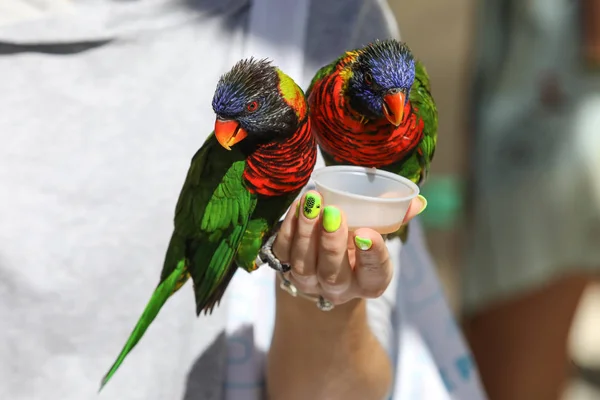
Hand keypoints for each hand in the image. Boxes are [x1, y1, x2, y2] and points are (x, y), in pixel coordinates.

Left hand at [272, 190, 426, 305]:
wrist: (324, 261)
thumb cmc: (357, 241)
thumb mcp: (378, 231)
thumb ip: (395, 217)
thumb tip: (416, 202)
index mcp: (369, 282)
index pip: (373, 274)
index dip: (371, 255)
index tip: (367, 233)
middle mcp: (338, 288)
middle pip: (334, 274)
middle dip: (332, 244)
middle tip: (334, 214)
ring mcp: (309, 281)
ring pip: (304, 264)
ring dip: (306, 232)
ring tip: (312, 202)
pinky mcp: (285, 268)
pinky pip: (283, 251)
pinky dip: (289, 227)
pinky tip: (298, 204)